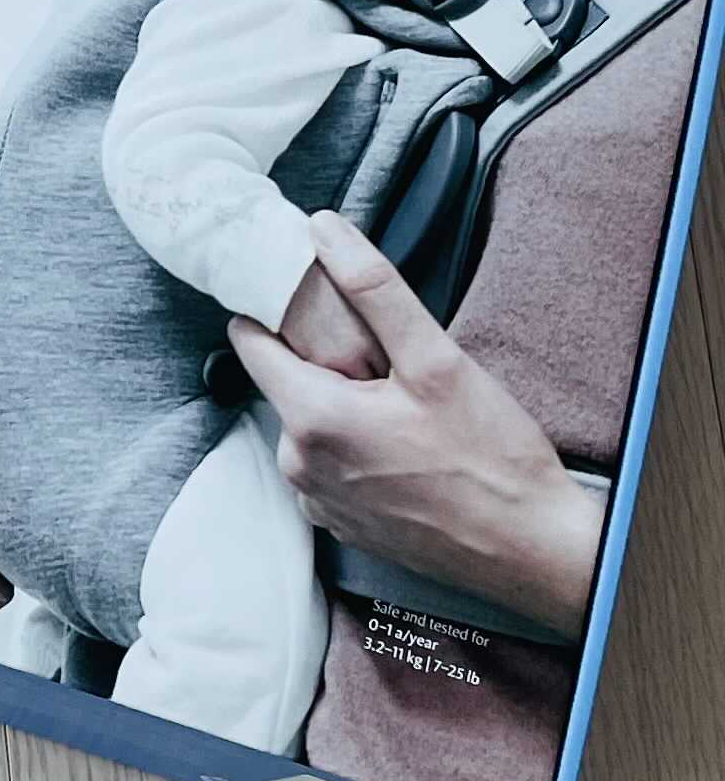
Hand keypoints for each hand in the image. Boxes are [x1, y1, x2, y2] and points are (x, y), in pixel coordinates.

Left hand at [226, 212, 603, 638]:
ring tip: (411, 415)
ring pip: (311, 423)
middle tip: (393, 368)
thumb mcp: (437, 360)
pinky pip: (329, 464)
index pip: (250, 342)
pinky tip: (410, 451)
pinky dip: (357, 448)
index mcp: (311, 419)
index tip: (312, 299)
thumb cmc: (492, 459)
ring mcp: (317, 500)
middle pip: (287, 383)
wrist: (530, 549)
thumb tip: (324, 231)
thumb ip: (374, 290)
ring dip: (346, 408)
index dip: (276, 312)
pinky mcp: (340, 523)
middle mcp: (298, 465)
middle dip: (328, 365)